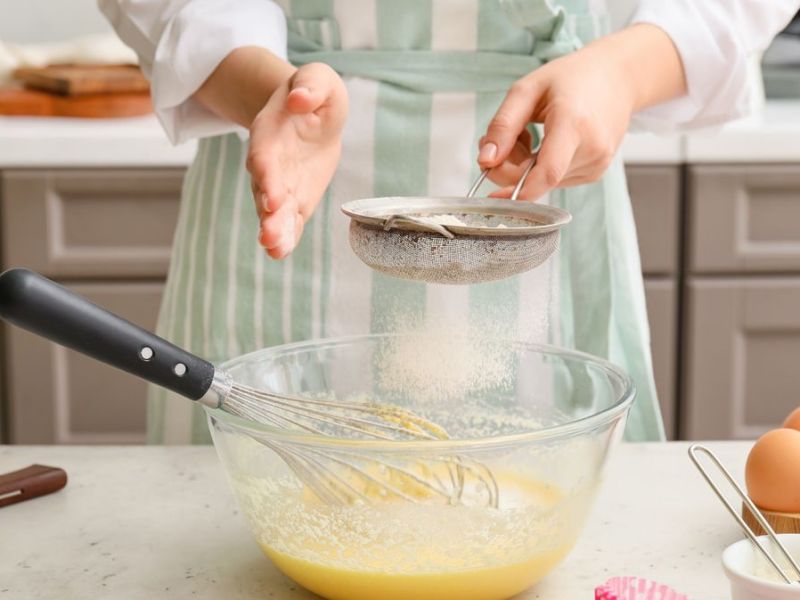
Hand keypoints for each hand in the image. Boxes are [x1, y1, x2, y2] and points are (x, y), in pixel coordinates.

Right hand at [247, 62, 347, 257]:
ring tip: (274, 249)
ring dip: (274, 230)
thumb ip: (310, 85)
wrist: (309, 112)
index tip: (271, 197)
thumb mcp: (318, 78)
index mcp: (270, 132)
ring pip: (273, 211)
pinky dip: (286, 237)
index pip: (265, 156)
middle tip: (269, 235)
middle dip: (268, 213)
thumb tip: (300, 99)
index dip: (267, 176)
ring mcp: (280, 184)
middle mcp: (268, 163)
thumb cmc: (313, 93)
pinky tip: (281, 253)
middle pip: (264, 190)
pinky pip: (288, 220)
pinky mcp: (294, 199)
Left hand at [478, 24, 684, 199]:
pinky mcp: (596, 172)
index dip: (518, 191)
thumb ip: (503, 126)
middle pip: (538, 179)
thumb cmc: (571, 78)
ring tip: (535, 132)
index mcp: (574, 123)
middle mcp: (592, 149)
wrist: (617, 77)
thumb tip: (485, 161)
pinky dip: (542, 167)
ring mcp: (597, 164)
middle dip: (512, 166)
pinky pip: (556, 180)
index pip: (548, 173)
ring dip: (527, 166)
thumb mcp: (527, 90)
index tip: (494, 196)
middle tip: (510, 136)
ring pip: (544, 182)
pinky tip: (550, 142)